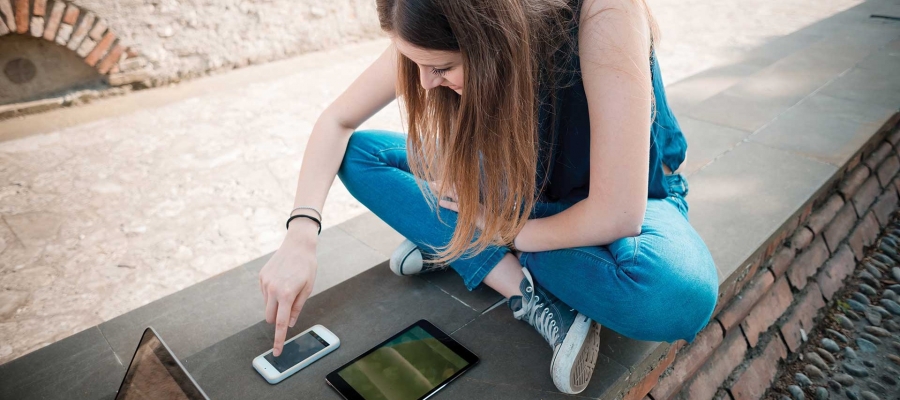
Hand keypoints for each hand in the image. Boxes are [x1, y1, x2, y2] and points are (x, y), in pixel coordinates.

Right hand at [259, 222, 317, 356]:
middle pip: (270, 317)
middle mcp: (272, 289)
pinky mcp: (261, 277)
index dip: (279, 339)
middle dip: (277, 318)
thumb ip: (297, 308)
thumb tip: (289, 323)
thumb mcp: (307, 288)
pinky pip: (265, 293)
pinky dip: (272, 293)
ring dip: (276, 303)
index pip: (280, 323)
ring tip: (288, 286)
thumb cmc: (307, 267)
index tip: (277, 351)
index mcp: (286, 294)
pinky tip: (282, 279)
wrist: (298, 244)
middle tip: (289, 307)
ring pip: (267, 305)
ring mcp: (265, 283)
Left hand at [430, 180, 485, 230]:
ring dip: (442, 190)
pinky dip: (448, 204)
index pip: (457, 186)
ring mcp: (470, 204)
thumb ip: (465, 207)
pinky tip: (440, 202)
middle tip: (431, 181)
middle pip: (453, 187)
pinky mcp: (470, 212)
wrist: (496, 227)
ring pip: (454, 193)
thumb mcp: (474, 212)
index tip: (437, 180)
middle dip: (442, 183)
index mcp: (470, 196)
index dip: (447, 182)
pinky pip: (457, 207)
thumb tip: (457, 206)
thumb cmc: (485, 221)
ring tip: (432, 186)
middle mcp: (470, 197)